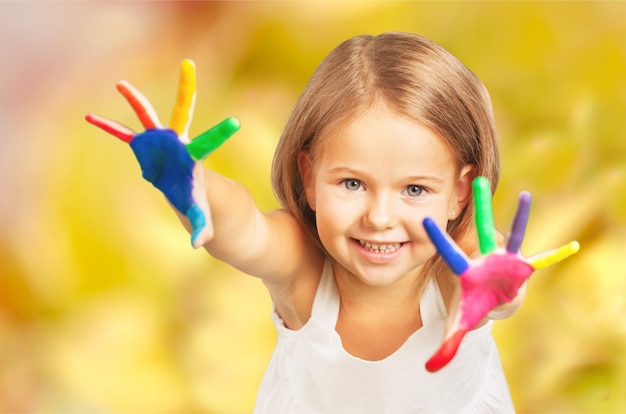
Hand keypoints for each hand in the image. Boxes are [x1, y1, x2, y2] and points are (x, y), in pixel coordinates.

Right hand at [85, 60, 239, 247]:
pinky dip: (109, 128)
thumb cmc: (204, 209)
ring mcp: (161, 145)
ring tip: (120, 84)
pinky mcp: (146, 151)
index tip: (235, 121)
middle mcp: (179, 145)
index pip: (208, 144)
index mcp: (195, 159)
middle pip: (182, 114)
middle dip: (185, 90)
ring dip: (135, 102)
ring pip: (148, 118)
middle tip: (188, 64)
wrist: (193, 199)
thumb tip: (198, 244)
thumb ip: (200, 228)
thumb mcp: (202, 220)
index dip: (220, 134)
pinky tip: (90, 117)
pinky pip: (124, 137)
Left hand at [422, 177, 579, 371]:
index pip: (449, 253)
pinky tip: (574, 248)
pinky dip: (556, 256)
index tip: (425, 219)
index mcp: (465, 270)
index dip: (438, 238)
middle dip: (481, 207)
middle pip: (481, 230)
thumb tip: (430, 368)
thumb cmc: (470, 306)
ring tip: (525, 195)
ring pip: (512, 235)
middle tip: (475, 179)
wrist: (487, 302)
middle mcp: (485, 258)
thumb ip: (445, 342)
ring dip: (519, 217)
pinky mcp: (523, 267)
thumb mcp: (458, 323)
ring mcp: (505, 260)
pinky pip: (542, 261)